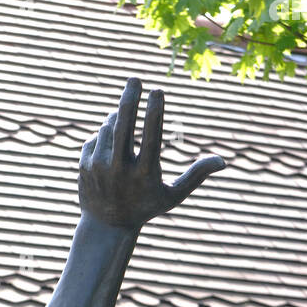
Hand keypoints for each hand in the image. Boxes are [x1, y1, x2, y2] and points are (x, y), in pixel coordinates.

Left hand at [79, 78, 225, 230]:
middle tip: (135, 79)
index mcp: (144, 175)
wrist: (106, 227)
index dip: (154, 112)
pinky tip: (110, 146)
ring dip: (118, 118)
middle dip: (130, 99)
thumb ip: (196, 176)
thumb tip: (223, 161)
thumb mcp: (173, 196)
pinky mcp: (83, 165)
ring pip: (109, 128)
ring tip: (124, 120)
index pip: (151, 137)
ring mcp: (99, 168)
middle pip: (123, 126)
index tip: (157, 90)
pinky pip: (96, 137)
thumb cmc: (146, 207)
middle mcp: (119, 170)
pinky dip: (106, 134)